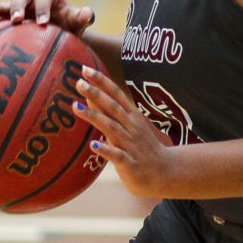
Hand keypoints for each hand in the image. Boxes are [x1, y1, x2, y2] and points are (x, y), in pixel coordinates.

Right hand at [0, 0, 93, 34]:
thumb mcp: (78, 23)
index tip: (42, 24)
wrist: (59, 31)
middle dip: (16, 7)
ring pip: (0, 7)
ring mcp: (15, 9)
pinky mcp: (4, 22)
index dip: (42, 9)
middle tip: (16, 20)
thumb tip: (88, 13)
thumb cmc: (70, 26)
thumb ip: (82, 18)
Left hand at [73, 66, 177, 196]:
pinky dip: (105, 149)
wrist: (165, 173)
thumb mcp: (129, 127)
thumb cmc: (142, 149)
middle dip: (96, 94)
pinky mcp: (130, 163)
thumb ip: (110, 113)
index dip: (102, 81)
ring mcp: (131, 145)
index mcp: (131, 117)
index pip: (116, 94)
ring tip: (76, 107)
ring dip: (94, 116)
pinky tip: (93, 145)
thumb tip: (89, 97)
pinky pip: (117, 155)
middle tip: (79, 82)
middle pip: (113, 107)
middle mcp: (131, 128)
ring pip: (112, 128)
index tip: (86, 69)